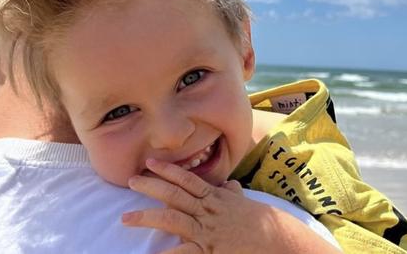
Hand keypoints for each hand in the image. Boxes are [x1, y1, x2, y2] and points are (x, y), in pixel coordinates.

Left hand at [122, 159, 340, 253]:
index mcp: (217, 198)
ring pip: (172, 218)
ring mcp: (208, 230)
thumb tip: (229, 185)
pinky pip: (185, 251)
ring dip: (147, 217)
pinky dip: (169, 253)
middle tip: (130, 180)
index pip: (188, 180)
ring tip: (126, 217)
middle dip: (151, 186)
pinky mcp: (210, 250)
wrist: (280, 240)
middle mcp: (209, 210)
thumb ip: (234, 194)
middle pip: (174, 195)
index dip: (168, 170)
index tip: (151, 162)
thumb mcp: (247, 204)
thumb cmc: (264, 223)